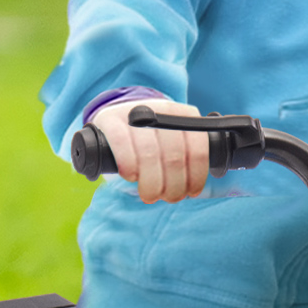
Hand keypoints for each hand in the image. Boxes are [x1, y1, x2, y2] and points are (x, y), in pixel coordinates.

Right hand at [92, 97, 209, 202]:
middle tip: (169, 197)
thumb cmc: (152, 139)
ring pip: (149, 153)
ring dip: (152, 183)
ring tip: (151, 195)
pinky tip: (131, 176)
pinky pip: (122, 144)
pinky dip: (128, 165)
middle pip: (174, 156)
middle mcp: (161, 110)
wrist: (119, 119)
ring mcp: (134, 112)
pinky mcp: (110, 118)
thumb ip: (188, 157)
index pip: (197, 149)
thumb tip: (193, 189)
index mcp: (184, 115)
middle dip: (174, 186)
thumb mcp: (175, 140)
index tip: (191, 192)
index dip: (196, 177)